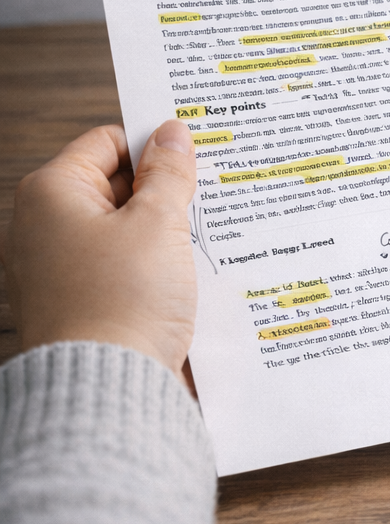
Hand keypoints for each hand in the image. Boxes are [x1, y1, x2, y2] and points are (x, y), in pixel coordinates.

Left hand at [2, 121, 198, 377]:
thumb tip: (171, 134)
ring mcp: (61, 268)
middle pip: (117, 187)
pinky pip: (124, 268)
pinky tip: (190, 275)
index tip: (196, 154)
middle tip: (210, 198)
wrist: (107, 389)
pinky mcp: (82, 302)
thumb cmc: (122, 303)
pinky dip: (156, 267)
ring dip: (166, 233)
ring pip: (126, 230)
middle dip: (165, 192)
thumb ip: (169, 174)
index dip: (153, 144)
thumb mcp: (159, 224)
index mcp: (53, 194)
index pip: (107, 142)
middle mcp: (46, 227)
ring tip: (205, 240)